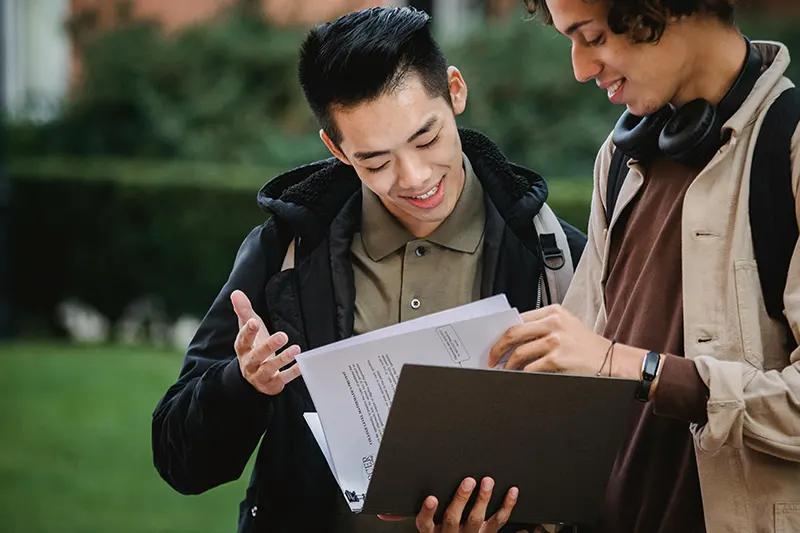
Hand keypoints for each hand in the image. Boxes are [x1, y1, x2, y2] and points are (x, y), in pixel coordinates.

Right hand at [231, 289, 301, 394]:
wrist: (252, 377)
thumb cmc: (253, 346)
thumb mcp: (248, 329)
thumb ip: (243, 311)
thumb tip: (236, 293)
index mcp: (243, 349)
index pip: (243, 340)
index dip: (248, 331)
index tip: (254, 322)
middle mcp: (249, 363)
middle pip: (257, 355)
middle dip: (269, 346)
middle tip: (283, 336)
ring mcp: (260, 375)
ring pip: (270, 368)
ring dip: (283, 359)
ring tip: (296, 348)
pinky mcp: (272, 384)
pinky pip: (282, 379)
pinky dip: (292, 372)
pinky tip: (301, 365)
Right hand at [380, 477, 519, 532]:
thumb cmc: (439, 532)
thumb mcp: (424, 526)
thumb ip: (403, 515)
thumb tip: (382, 511)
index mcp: (432, 532)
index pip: (425, 524)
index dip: (428, 512)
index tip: (431, 499)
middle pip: (454, 519)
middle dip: (462, 499)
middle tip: (468, 480)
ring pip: (477, 520)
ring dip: (483, 500)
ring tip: (487, 481)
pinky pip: (499, 521)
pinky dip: (506, 506)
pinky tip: (511, 491)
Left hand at [489, 304, 644, 378]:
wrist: (613, 361)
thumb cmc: (589, 347)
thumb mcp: (567, 327)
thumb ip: (543, 328)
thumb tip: (513, 340)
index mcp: (554, 312)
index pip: (519, 319)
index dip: (502, 332)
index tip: (495, 342)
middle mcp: (554, 323)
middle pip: (513, 333)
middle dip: (497, 348)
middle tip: (491, 358)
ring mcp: (556, 341)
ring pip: (519, 352)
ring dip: (507, 364)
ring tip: (504, 370)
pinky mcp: (557, 359)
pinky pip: (530, 368)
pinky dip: (521, 374)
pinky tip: (518, 377)